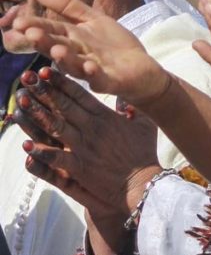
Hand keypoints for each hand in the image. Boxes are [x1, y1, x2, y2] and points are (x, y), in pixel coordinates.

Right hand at [14, 0, 169, 103]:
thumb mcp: (93, 20)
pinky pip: (100, 80)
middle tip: (30, 33)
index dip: (35, 27)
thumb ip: (68, 6)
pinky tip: (90, 66)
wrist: (142, 70)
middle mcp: (78, 56)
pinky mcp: (110, 82)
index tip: (18, 22)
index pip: (51, 31)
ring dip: (66, 59)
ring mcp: (93, 70)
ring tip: (57, 50)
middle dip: (44, 42)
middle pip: (58, 48)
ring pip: (75, 66)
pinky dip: (94, 74)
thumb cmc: (113, 46)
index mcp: (73, 40)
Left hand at [14, 67, 160, 227]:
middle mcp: (92, 129)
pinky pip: (56, 157)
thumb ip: (132, 107)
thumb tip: (123, 92)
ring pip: (55, 126)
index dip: (61, 82)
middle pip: (63, 106)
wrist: (142, 183)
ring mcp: (84, 148)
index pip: (79, 95)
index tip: (45, 71)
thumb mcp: (145, 124)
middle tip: (27, 79)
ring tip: (21, 102)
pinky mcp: (79, 167)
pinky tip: (26, 145)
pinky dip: (41, 152)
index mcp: (106, 117)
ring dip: (37, 113)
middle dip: (44, 91)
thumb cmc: (144, 153)